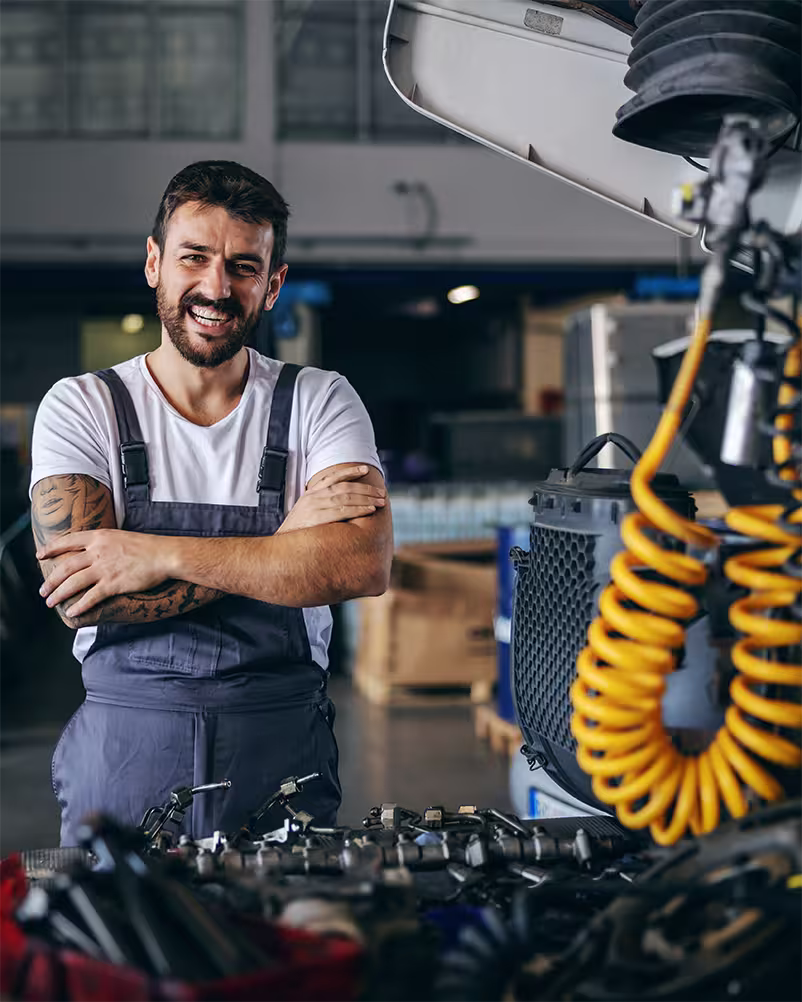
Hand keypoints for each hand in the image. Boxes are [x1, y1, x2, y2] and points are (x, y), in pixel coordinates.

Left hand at [37, 529, 172, 617]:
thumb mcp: (121, 537)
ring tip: (50, 602)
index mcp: (99, 537)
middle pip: (66, 566)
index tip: (39, 555)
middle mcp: (98, 552)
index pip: (68, 541)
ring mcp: (105, 568)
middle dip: (51, 580)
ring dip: (59, 594)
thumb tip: (92, 552)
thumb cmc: (147, 547)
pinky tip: (72, 612)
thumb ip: (104, 544)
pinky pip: (91, 597)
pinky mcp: (114, 584)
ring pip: (73, 582)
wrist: (165, 555)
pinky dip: (79, 606)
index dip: (51, 549)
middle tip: (43, 591)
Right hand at [277, 465, 386, 533]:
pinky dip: (358, 509)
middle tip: (381, 493)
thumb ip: (320, 506)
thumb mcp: (305, 514)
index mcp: (310, 494)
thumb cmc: (296, 533)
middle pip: (344, 487)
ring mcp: (314, 507)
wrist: (279, 546)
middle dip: (365, 489)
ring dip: (366, 499)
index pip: (332, 477)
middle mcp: (313, 497)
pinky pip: (342, 512)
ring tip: (380, 502)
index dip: (350, 472)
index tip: (365, 470)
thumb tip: (341, 505)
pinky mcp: (317, 519)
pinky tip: (370, 510)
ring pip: (346, 497)